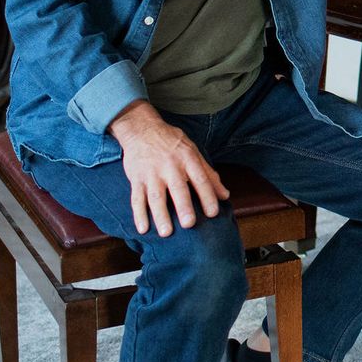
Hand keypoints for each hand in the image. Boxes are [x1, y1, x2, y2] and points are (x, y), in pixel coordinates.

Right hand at [108, 100, 229, 236]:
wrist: (142, 129)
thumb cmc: (172, 142)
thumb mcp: (193, 152)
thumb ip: (209, 174)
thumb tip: (225, 195)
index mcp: (187, 159)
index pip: (200, 179)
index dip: (208, 195)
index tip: (213, 213)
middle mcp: (169, 166)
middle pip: (177, 188)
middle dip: (183, 206)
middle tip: (189, 224)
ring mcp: (151, 173)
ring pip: (155, 197)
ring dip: (160, 215)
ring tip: (166, 233)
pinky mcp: (136, 178)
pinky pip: (136, 198)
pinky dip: (139, 214)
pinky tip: (143, 228)